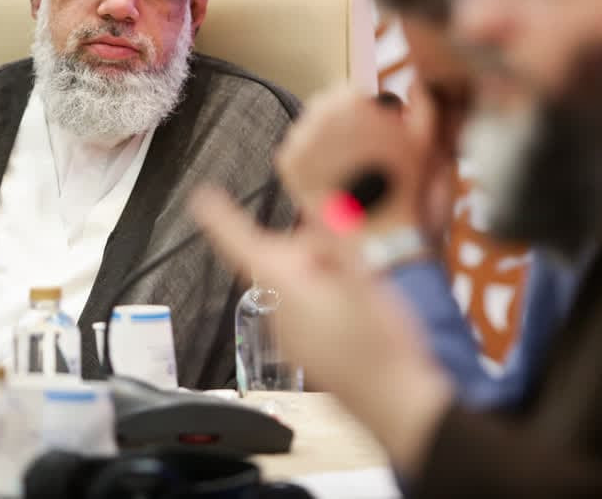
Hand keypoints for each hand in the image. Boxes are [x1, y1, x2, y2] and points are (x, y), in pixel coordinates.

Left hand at [190, 186, 453, 476]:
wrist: (396, 405)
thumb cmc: (381, 350)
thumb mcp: (366, 276)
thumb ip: (339, 238)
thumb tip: (323, 207)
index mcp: (287, 288)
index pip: (240, 245)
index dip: (221, 217)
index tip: (204, 196)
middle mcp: (281, 313)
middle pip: (281, 259)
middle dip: (311, 248)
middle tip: (349, 256)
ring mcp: (293, 336)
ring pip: (298, 283)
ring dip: (324, 273)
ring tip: (362, 288)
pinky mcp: (309, 349)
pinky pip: (310, 308)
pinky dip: (330, 299)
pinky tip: (360, 312)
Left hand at [275, 85, 435, 227]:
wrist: (378, 232)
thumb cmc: (404, 185)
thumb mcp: (425, 136)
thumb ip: (423, 100)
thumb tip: (416, 84)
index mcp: (349, 101)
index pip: (346, 92)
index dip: (361, 111)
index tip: (369, 130)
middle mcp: (319, 115)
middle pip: (325, 109)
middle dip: (341, 125)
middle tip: (358, 151)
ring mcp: (300, 140)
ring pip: (309, 131)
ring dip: (324, 143)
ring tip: (345, 168)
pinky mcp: (287, 165)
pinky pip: (295, 154)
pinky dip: (309, 164)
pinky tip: (329, 179)